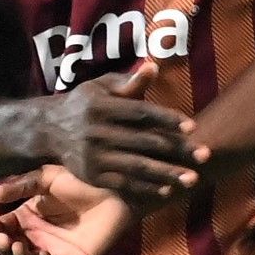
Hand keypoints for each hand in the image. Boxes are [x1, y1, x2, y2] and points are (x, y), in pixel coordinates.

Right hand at [0, 165, 136, 254]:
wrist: (114, 190)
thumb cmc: (81, 180)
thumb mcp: (48, 178)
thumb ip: (22, 185)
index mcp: (29, 217)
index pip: (4, 227)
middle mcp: (38, 236)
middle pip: (12, 247)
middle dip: (2, 244)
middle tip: (0, 238)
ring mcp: (53, 251)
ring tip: (16, 244)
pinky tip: (42, 254)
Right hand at [38, 60, 210, 201]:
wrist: (49, 130)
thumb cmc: (86, 103)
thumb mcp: (101, 86)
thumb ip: (129, 81)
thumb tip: (154, 65)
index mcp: (100, 107)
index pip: (140, 113)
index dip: (167, 119)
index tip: (193, 126)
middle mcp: (96, 132)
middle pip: (143, 142)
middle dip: (177, 150)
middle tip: (205, 155)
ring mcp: (93, 157)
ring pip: (136, 166)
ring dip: (167, 173)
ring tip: (193, 179)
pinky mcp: (92, 176)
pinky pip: (124, 183)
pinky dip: (147, 187)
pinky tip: (168, 189)